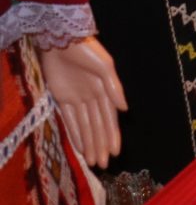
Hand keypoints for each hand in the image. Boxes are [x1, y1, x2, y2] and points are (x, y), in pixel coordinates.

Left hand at [39, 37, 127, 167]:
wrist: (61, 40)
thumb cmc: (87, 50)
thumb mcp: (105, 66)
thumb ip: (114, 87)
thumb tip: (125, 109)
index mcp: (105, 90)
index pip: (109, 118)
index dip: (112, 135)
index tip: (115, 152)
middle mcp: (92, 97)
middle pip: (97, 126)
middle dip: (100, 145)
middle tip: (102, 164)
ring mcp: (77, 98)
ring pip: (84, 126)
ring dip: (89, 143)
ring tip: (93, 161)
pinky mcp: (62, 98)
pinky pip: (69, 119)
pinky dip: (74, 133)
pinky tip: (79, 146)